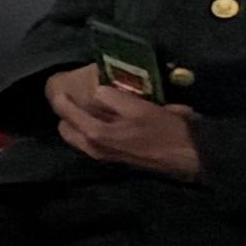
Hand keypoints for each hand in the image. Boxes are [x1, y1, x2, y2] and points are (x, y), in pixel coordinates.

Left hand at [50, 65, 203, 178]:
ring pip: (75, 137)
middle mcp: (93, 147)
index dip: (60, 98)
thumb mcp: (140, 107)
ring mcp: (101, 155)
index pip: (66, 113)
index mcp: (96, 134)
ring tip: (86, 106)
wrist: (186, 156)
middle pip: (65, 128)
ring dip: (76, 122)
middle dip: (65, 113)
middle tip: (73, 97)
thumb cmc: (164, 129)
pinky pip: (87, 142)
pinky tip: (101, 118)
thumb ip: (113, 97)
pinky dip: (87, 131)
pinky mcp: (110, 158)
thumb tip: (96, 90)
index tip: (59, 87)